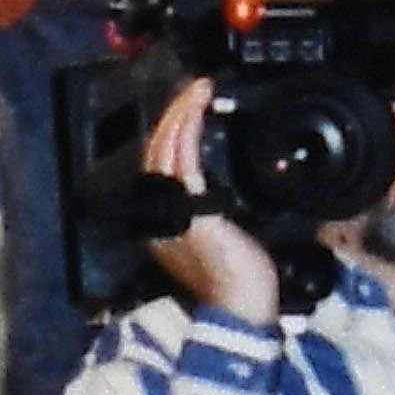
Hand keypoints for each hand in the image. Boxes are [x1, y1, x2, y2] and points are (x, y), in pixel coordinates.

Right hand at [137, 67, 280, 317]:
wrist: (241, 307)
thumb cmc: (238, 281)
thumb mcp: (221, 236)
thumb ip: (210, 212)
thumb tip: (218, 190)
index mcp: (161, 225)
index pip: (158, 168)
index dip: (169, 134)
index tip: (186, 109)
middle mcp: (157, 216)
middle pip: (154, 153)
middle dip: (172, 115)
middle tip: (192, 88)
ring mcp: (168, 212)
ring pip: (163, 150)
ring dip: (179, 114)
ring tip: (195, 91)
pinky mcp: (187, 208)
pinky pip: (181, 159)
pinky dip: (187, 129)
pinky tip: (196, 110)